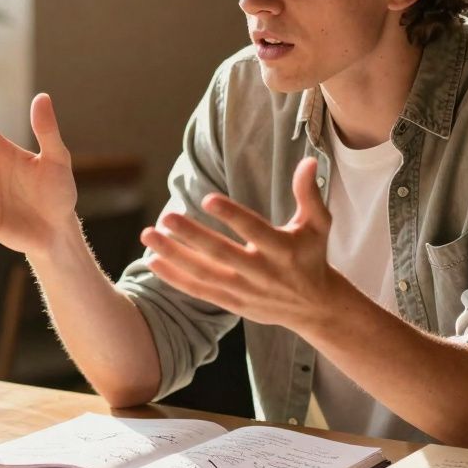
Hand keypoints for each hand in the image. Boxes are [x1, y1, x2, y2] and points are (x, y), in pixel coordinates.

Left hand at [140, 157, 335, 328]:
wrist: (314, 307)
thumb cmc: (312, 256)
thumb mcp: (318, 225)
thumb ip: (309, 194)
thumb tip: (307, 160)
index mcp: (283, 249)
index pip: (254, 230)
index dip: (232, 215)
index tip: (207, 199)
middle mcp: (262, 272)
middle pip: (222, 254)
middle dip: (192, 236)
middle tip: (166, 217)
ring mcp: (245, 291)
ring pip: (204, 274)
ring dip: (174, 255)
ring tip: (149, 234)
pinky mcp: (233, 303)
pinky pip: (199, 291)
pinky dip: (175, 278)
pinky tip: (153, 260)